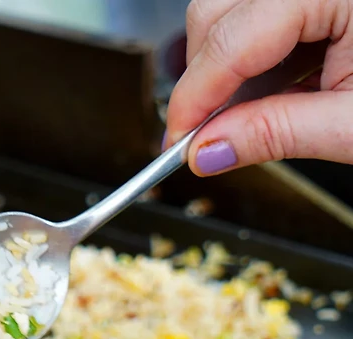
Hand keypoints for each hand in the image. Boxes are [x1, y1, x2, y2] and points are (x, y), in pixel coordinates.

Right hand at [164, 0, 352, 174]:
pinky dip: (256, 55)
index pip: (230, 39)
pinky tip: (278, 87)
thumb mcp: (351, 125)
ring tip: (253, 112)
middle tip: (205, 135)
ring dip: (227, 67)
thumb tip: (207, 151)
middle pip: (217, 12)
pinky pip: (261, 14)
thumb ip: (276, 133)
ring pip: (230, 11)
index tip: (177, 142)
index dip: (193, 97)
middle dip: (202, 78)